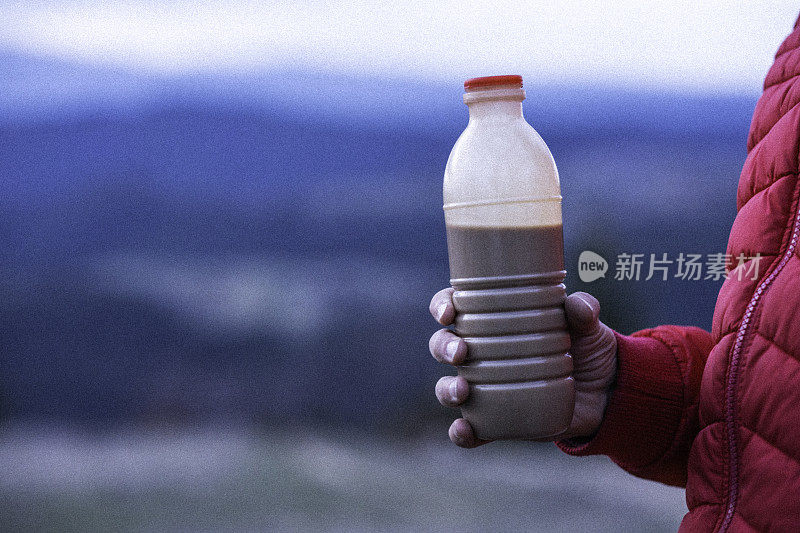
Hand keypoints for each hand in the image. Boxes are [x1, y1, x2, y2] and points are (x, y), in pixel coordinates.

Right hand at [429, 288, 617, 447]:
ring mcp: (486, 388)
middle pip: (443, 346)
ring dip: (446, 388)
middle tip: (460, 352)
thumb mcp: (589, 326)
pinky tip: (464, 430)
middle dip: (443, 347)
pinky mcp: (497, 420)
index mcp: (494, 321)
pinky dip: (461, 432)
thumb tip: (578, 305)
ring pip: (448, 386)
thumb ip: (584, 311)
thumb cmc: (588, 350)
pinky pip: (471, 429)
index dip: (443, 305)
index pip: (456, 308)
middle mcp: (482, 354)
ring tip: (462, 391)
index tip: (449, 310)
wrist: (607, 395)